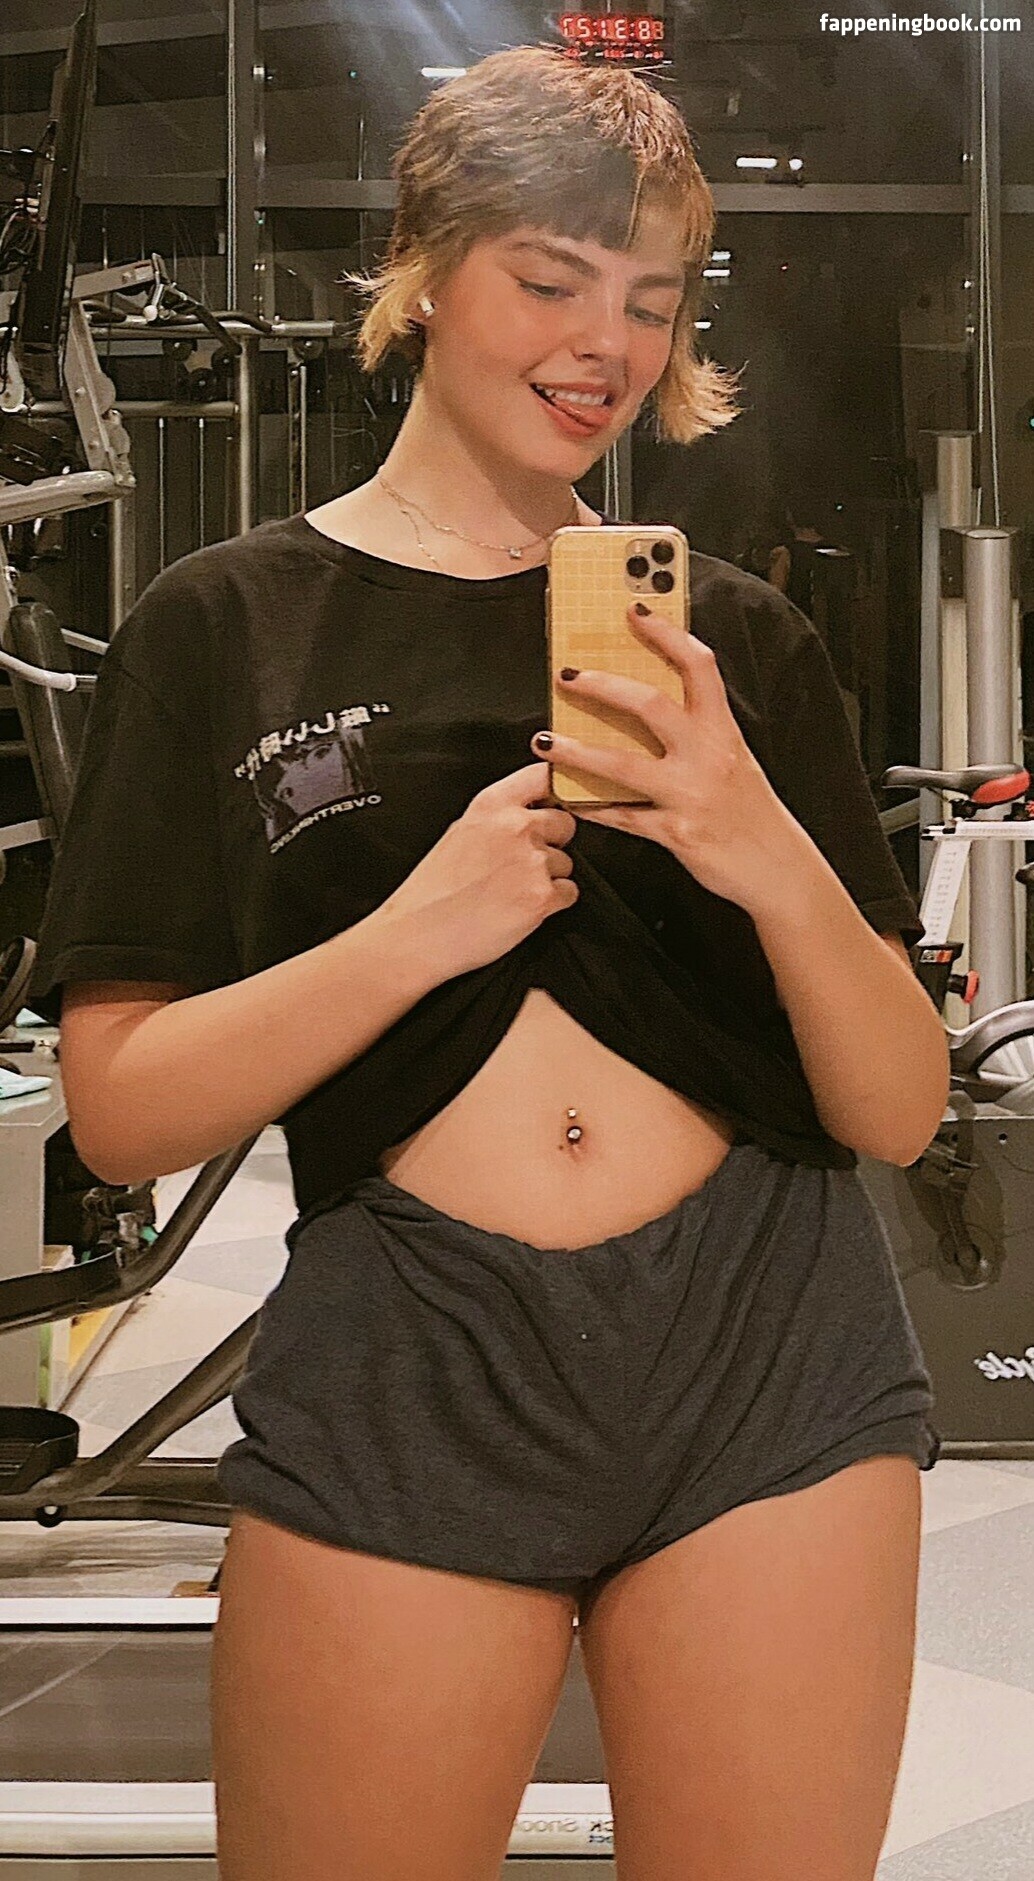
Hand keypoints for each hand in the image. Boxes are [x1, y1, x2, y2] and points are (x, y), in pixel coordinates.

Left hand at [531, 601, 795, 912]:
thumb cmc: (753, 814)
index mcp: (724, 732)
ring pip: (623, 764)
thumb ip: (699, 735)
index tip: (634, 611)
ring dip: (577, 750)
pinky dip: (594, 807)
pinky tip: (570, 798)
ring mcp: (691, 795)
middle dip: (602, 686)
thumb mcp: (734, 762)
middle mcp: (709, 756)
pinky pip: (624, 817)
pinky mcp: (677, 833)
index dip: (665, 634)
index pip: (697, 667)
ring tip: (546, 741)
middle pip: (650, 705)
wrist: (779, 870)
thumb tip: (650, 709)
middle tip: (568, 675)